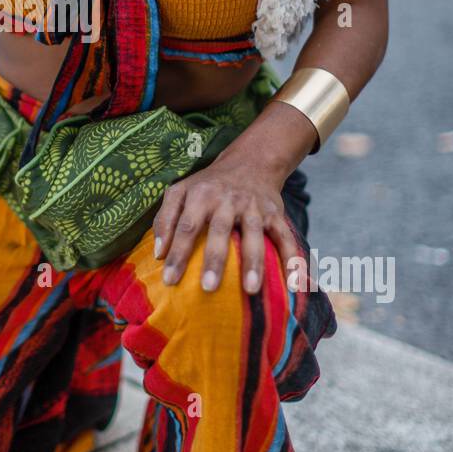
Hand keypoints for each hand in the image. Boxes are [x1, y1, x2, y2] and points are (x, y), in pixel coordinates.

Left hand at [152, 150, 303, 295]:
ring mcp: (254, 207)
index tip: (169, 280)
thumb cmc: (208, 185)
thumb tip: (158, 254)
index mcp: (202, 195)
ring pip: (255, 235)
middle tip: (208, 288)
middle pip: (220, 230)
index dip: (177, 252)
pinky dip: (292, 260)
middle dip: (215, 259)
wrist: (250, 162)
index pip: (186, 226)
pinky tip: (294, 284)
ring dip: (253, 262)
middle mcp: (228, 200)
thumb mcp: (180, 191)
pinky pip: (285, 237)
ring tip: (251, 290)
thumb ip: (165, 219)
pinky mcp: (275, 214)